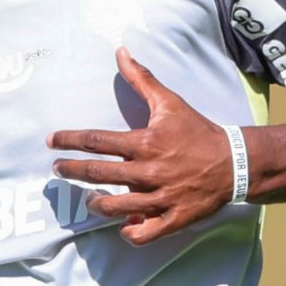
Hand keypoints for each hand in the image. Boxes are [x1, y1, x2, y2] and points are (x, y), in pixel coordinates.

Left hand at [47, 47, 236, 245]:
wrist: (234, 161)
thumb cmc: (197, 131)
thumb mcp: (169, 102)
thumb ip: (141, 78)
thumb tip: (121, 52)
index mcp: (145, 143)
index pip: (96, 141)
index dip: (69, 140)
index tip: (52, 141)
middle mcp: (149, 171)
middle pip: (98, 174)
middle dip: (71, 171)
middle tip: (57, 169)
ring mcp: (161, 197)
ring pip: (115, 207)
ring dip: (96, 203)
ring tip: (88, 199)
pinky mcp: (174, 218)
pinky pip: (143, 233)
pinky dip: (129, 232)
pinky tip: (122, 225)